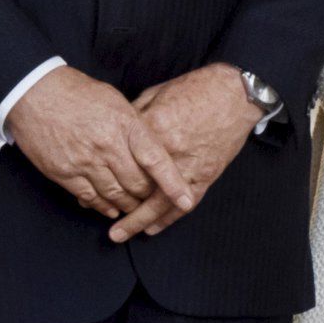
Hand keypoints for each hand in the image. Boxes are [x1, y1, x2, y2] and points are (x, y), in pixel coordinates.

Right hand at [5, 64, 189, 238]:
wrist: (33, 91)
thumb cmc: (78, 92)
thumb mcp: (116, 102)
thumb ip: (136, 126)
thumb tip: (155, 146)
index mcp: (125, 125)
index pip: (156, 161)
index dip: (173, 184)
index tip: (186, 200)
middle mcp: (107, 146)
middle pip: (137, 183)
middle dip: (149, 196)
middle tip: (155, 201)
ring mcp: (84, 161)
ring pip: (114, 194)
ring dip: (128, 204)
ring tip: (135, 207)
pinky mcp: (63, 172)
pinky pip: (89, 197)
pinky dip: (102, 206)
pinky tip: (110, 208)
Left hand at [118, 64, 262, 236]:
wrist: (235, 92)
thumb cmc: (195, 89)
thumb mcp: (156, 94)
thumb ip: (135, 117)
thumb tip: (116, 132)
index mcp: (152, 129)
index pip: (121, 157)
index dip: (103, 174)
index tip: (88, 185)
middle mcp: (168, 152)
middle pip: (138, 188)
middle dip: (120, 208)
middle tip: (102, 221)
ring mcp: (189, 165)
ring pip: (161, 202)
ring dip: (141, 220)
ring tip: (123, 233)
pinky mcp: (207, 172)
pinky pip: (186, 200)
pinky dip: (170, 217)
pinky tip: (155, 227)